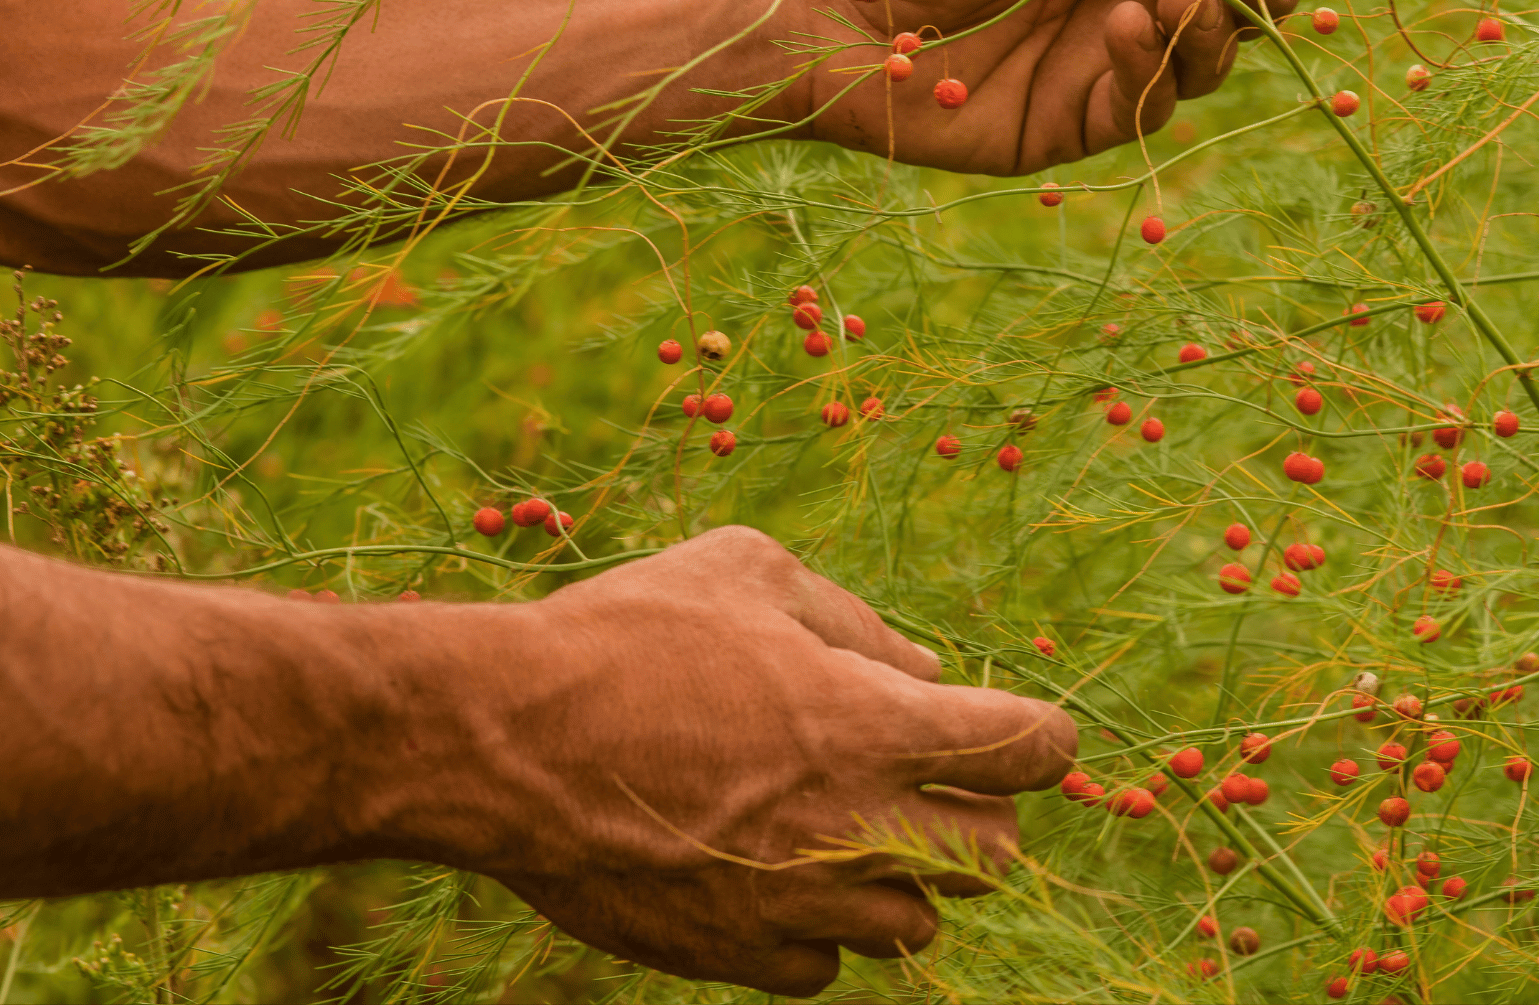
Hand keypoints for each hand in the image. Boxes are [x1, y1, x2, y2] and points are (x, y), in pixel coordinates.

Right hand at [423, 527, 1075, 994]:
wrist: (502, 743)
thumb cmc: (626, 636)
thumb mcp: (749, 573)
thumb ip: (857, 622)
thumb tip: (923, 670)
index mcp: (878, 725)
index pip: (1034, 750)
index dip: (1036, 738)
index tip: (1007, 732)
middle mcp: (859, 827)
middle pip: (996, 859)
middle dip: (977, 818)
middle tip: (923, 782)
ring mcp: (801, 904)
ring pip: (918, 927)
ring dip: (899, 880)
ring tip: (839, 831)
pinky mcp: (739, 956)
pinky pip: (825, 969)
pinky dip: (817, 930)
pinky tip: (772, 876)